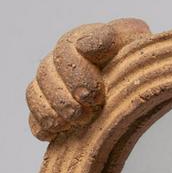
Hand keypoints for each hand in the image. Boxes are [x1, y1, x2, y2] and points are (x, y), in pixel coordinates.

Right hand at [25, 18, 149, 140]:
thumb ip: (109, 38)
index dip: (76, 74)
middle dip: (63, 98)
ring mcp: (50, 86)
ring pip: (34, 94)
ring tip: (74, 124)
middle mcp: (59, 62)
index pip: (65, 51)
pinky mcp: (49, 110)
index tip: (96, 95)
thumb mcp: (131, 41)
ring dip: (51, 112)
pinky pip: (34, 118)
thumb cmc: (136, 60)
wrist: (137, 84)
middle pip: (45, 74)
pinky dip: (42, 127)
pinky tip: (58, 133)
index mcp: (78, 42)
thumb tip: (84, 46)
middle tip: (86, 113)